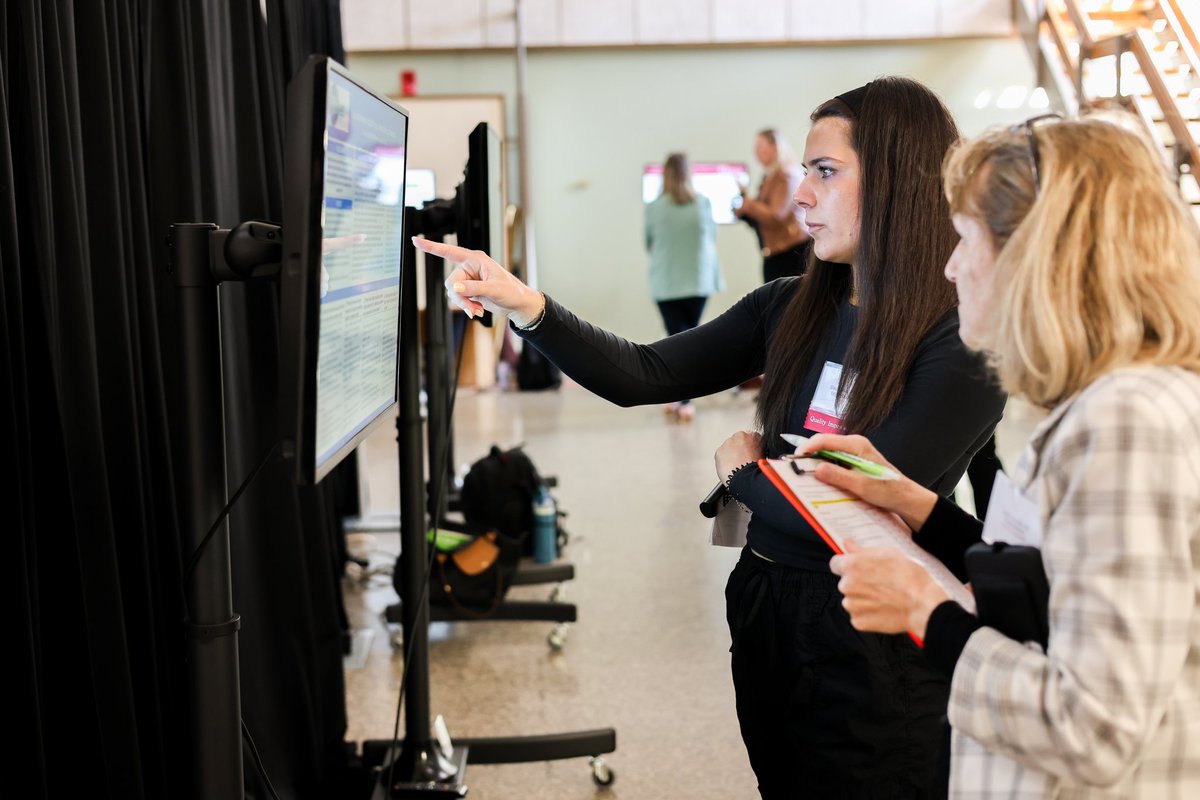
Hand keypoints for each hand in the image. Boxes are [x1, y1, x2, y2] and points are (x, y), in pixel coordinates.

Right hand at [412, 237, 544, 325]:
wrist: (518, 304)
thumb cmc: (511, 292)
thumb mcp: (494, 290)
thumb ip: (474, 288)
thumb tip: (455, 288)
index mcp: (475, 260)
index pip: (449, 252)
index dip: (431, 247)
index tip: (415, 240)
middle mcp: (470, 268)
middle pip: (450, 282)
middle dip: (458, 297)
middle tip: (471, 308)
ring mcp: (469, 280)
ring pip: (453, 292)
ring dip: (463, 304)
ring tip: (476, 310)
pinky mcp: (470, 290)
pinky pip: (459, 299)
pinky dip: (466, 306)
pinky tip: (477, 310)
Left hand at [715, 430, 763, 482]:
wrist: (747, 477)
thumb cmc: (756, 470)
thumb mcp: (763, 457)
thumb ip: (757, 450)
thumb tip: (753, 453)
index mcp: (754, 436)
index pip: (750, 438)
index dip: (748, 448)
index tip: (748, 455)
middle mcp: (741, 436)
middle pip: (737, 441)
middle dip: (738, 450)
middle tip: (741, 461)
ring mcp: (728, 443)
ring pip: (728, 448)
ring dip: (730, 455)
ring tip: (736, 466)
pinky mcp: (719, 451)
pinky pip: (720, 455)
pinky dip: (723, 461)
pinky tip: (729, 468)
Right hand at [795, 433, 936, 531]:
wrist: (904, 498)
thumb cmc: (887, 490)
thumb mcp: (861, 485)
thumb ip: (838, 476)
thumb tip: (816, 468)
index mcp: (856, 445)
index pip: (824, 440)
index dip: (807, 448)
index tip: (795, 459)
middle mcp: (854, 444)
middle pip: (823, 445)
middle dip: (809, 456)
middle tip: (798, 470)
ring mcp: (854, 452)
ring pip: (827, 453)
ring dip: (817, 464)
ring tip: (808, 476)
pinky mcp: (853, 461)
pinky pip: (834, 461)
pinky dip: (826, 469)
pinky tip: (823, 480)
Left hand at [829, 539, 949, 639]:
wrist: (924, 605)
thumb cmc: (910, 578)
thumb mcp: (888, 553)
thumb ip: (862, 550)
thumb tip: (848, 544)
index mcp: (852, 565)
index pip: (836, 563)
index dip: (847, 566)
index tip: (857, 569)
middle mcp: (847, 585)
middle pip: (845, 583)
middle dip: (858, 583)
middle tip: (879, 583)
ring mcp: (852, 605)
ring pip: (851, 600)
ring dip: (862, 599)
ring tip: (884, 597)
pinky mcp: (858, 622)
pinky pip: (858, 616)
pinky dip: (868, 614)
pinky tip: (883, 608)